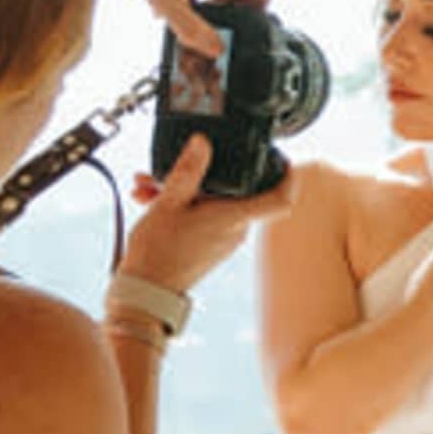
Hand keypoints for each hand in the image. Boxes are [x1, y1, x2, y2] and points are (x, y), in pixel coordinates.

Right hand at [117, 135, 287, 294]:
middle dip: (204, 171)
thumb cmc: (158, 254)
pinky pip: (202, 214)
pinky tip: (151, 198)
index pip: (281, 199)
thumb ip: (187, 170)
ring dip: (183, 186)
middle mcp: (234, 230)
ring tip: (150, 183)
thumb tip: (202, 142)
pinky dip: (181, 203)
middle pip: (236, 191)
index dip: (288, 176)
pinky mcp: (207, 245)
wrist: (144, 291)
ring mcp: (222, 239)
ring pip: (212, 201)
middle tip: (179, 162)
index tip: (283, 159)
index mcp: (233, 218)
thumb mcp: (169, 202)